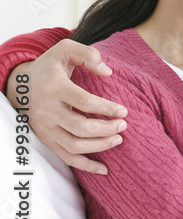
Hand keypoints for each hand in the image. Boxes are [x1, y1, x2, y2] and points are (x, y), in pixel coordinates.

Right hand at [6, 40, 127, 174]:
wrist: (21, 84)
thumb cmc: (50, 64)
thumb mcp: (66, 48)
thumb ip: (88, 54)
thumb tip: (108, 72)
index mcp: (54, 87)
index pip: (83, 102)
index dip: (106, 108)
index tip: (124, 111)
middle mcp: (47, 110)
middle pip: (80, 127)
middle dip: (106, 129)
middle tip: (123, 125)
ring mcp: (45, 128)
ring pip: (73, 146)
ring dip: (99, 147)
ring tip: (118, 140)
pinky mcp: (46, 139)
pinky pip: (65, 157)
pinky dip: (85, 165)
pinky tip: (104, 169)